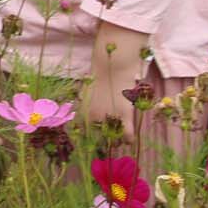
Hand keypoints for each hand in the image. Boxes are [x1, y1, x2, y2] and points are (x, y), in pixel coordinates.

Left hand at [81, 18, 152, 134]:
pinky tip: (129, 140)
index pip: (84, 132)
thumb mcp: (84, 91)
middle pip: (99, 138)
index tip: (95, 136)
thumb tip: (78, 112)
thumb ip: (81, 104)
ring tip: (119, 141)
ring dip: (116, 141)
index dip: (90, 135)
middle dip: (104, 140)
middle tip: (109, 140)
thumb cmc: (97, 76)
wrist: (111, 66)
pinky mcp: (124, 116)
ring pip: (114, 140)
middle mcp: (93, 118)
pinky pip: (127, 136)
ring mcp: (109, 118)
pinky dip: (128, 139)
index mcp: (82, 112)